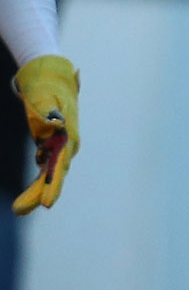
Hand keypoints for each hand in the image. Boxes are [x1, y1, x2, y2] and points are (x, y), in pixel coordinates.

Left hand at [12, 55, 75, 212]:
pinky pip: (45, 170)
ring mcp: (60, 148)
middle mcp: (67, 146)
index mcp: (68, 138)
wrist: (53, 79)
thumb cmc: (49, 89)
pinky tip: (26, 197)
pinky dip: (38, 183)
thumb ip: (50, 110)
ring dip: (36, 193)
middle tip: (18, 210)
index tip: (47, 204)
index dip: (53, 186)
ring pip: (49, 176)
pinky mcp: (52, 148)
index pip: (59, 167)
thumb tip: (55, 123)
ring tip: (18, 209)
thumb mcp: (47, 97)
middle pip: (53, 176)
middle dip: (39, 194)